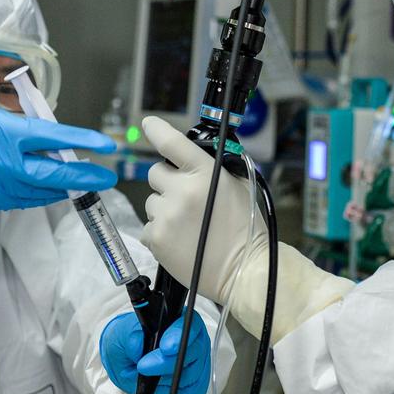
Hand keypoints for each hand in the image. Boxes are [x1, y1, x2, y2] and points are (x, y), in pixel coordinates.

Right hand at [0, 18, 116, 213]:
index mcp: (3, 134)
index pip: (51, 137)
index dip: (81, 139)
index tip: (105, 143)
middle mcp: (6, 164)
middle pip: (55, 174)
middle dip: (86, 175)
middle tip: (109, 174)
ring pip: (42, 190)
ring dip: (63, 185)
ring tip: (85, 179)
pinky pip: (24, 200)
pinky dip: (40, 194)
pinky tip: (52, 186)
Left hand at [99, 310, 210, 393]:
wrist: (128, 361)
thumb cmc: (129, 343)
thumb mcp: (121, 334)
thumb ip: (129, 336)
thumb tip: (138, 344)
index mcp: (179, 319)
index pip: (188, 324)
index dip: (178, 336)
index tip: (165, 347)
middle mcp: (193, 340)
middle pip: (190, 353)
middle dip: (165, 363)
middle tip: (143, 367)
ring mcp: (198, 362)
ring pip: (189, 376)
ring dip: (164, 381)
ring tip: (146, 376)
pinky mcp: (196, 384)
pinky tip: (158, 388)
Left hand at [140, 116, 264, 305]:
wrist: (243, 269)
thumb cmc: (245, 227)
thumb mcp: (237, 186)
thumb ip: (213, 168)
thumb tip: (191, 157)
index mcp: (205, 173)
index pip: (172, 143)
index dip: (157, 130)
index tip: (148, 124)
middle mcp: (182, 190)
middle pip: (155, 172)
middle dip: (167, 182)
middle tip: (185, 198)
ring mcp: (166, 215)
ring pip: (151, 201)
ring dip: (164, 209)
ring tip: (187, 226)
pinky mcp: (156, 238)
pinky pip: (148, 226)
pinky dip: (161, 232)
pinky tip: (180, 240)